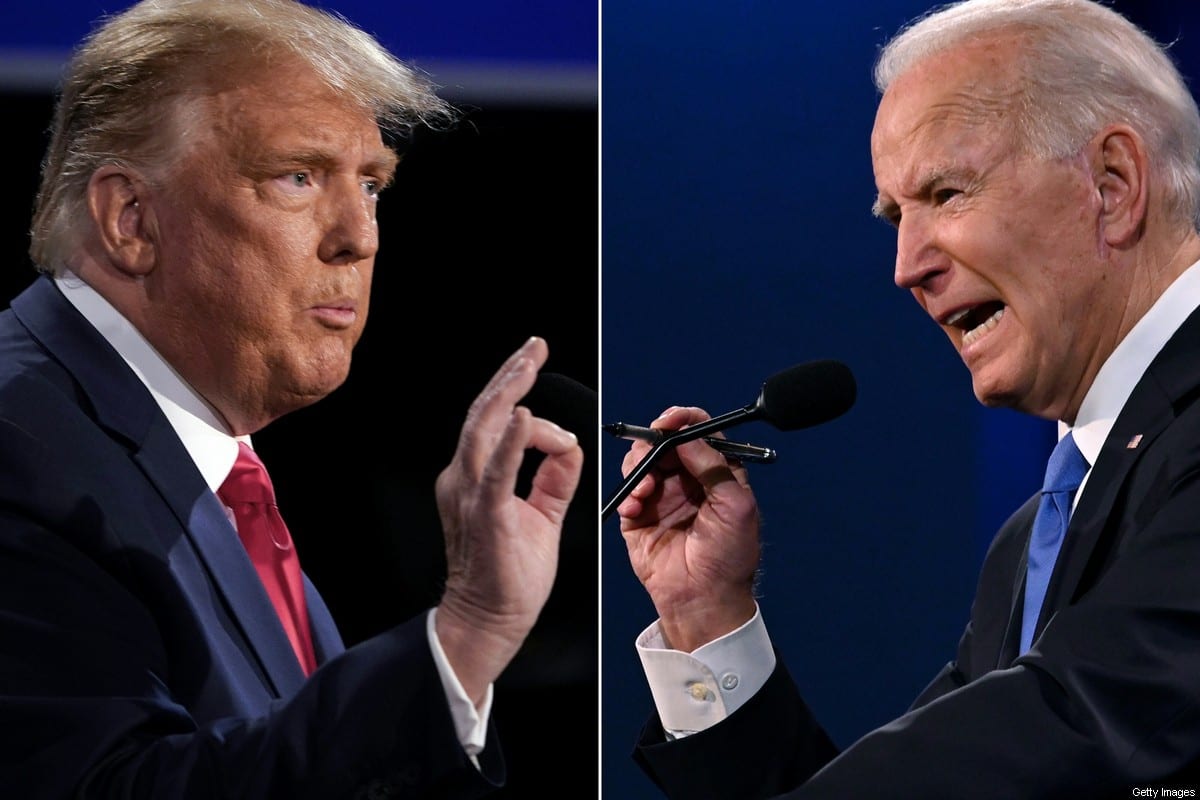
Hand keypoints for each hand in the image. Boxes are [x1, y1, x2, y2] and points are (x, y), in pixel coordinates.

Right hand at [434, 337, 583, 704]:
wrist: (489, 621)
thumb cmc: (510, 575)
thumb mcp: (540, 514)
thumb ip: (553, 478)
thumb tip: (569, 444)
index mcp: (474, 477)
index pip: (496, 424)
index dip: (521, 399)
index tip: (541, 379)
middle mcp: (464, 478)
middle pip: (485, 413)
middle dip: (512, 374)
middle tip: (534, 346)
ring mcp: (470, 494)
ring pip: (484, 428)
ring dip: (510, 391)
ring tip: (529, 362)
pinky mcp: (485, 514)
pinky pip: (497, 471)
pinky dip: (510, 441)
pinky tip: (525, 417)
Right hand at [618, 406, 760, 651]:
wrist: (703, 600)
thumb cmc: (729, 558)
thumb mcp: (735, 505)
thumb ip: (713, 465)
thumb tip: (687, 435)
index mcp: (717, 474)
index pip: (700, 433)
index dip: (684, 420)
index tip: (670, 421)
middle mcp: (688, 481)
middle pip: (665, 442)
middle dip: (654, 442)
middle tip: (651, 451)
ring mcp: (662, 496)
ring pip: (642, 461)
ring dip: (639, 467)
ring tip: (645, 489)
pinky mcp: (639, 516)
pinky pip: (626, 490)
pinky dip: (628, 492)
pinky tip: (636, 506)